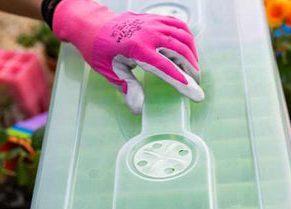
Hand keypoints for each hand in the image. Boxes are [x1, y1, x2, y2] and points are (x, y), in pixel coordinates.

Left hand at [52, 0, 204, 113]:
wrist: (93, 26)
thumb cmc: (101, 52)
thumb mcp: (111, 73)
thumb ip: (128, 88)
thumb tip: (139, 108)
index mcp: (138, 48)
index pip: (167, 68)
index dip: (184, 83)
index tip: (197, 95)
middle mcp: (149, 33)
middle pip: (180, 52)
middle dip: (192, 71)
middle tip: (195, 85)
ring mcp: (154, 23)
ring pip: (184, 38)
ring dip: (192, 56)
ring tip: (193, 70)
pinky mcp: (156, 18)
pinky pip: (179, 26)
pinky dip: (187, 39)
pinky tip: (188, 52)